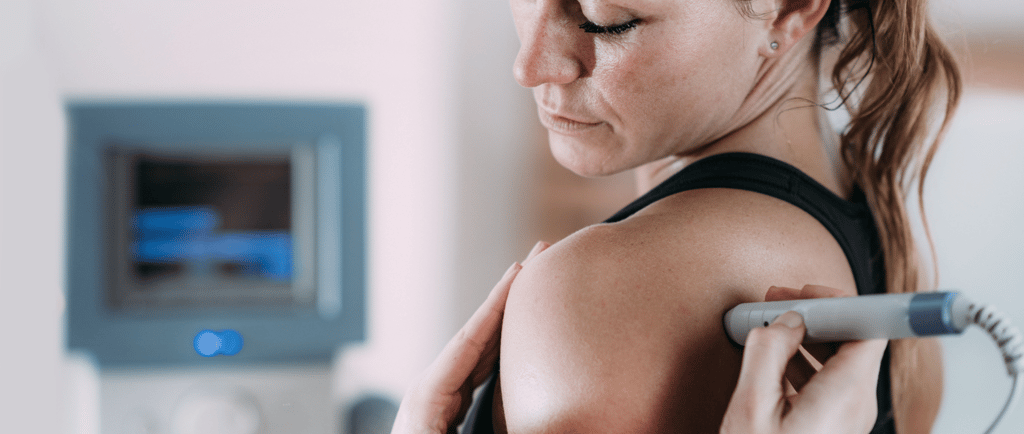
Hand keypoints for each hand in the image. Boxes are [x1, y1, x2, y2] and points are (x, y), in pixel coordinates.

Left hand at [392, 241, 549, 433]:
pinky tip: (518, 342)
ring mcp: (440, 400)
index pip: (471, 338)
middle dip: (508, 299)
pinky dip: (500, 350)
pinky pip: (479, 372)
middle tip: (538, 260)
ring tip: (534, 292)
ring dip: (507, 321)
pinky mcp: (447, 413)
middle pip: (478, 334)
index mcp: (429, 395)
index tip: (522, 267)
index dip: (498, 301)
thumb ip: (485, 420)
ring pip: (480, 351)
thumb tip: (524, 409)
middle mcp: (433, 390)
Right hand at [720, 285, 887, 433]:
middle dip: (815, 314)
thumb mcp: (752, 405)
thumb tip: (783, 322)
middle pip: (852, 338)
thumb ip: (767, 352)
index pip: (868, 326)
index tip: (805, 294)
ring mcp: (848, 414)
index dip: (838, 301)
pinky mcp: (835, 422)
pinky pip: (829, 379)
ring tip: (771, 324)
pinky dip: (805, 359)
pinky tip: (775, 357)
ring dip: (807, 336)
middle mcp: (856, 403)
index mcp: (845, 394)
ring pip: (839, 358)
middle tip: (779, 301)